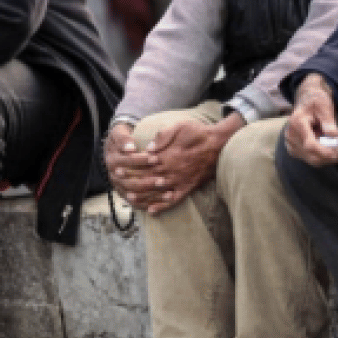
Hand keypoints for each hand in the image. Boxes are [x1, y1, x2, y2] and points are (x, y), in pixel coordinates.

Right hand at [105, 121, 168, 210]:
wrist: (116, 148)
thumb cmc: (122, 139)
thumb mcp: (119, 133)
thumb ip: (124, 138)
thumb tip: (130, 147)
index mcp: (112, 160)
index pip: (126, 162)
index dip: (140, 160)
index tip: (155, 158)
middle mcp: (114, 176)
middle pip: (130, 182)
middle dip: (147, 182)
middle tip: (162, 180)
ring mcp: (120, 187)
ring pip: (134, 195)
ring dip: (151, 196)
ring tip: (167, 194)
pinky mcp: (126, 194)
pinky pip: (137, 203)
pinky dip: (149, 204)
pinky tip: (162, 204)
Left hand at [112, 116, 242, 213]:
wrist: (219, 145)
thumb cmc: (199, 133)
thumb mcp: (181, 126)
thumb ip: (163, 136)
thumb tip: (149, 148)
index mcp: (167, 156)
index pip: (143, 163)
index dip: (129, 166)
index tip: (117, 168)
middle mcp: (171, 171)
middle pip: (146, 179)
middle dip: (131, 181)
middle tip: (117, 183)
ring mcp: (179, 181)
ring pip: (157, 192)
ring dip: (142, 196)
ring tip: (129, 197)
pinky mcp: (188, 188)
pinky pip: (173, 200)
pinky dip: (162, 206)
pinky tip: (152, 211)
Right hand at [284, 73, 337, 166]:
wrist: (306, 101)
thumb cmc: (316, 101)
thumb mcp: (324, 106)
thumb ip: (329, 122)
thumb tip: (334, 137)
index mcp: (296, 122)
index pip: (310, 144)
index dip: (326, 151)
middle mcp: (290, 135)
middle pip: (311, 155)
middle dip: (329, 157)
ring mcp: (291, 144)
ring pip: (311, 160)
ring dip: (327, 159)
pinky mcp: (294, 149)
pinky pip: (310, 159)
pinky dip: (322, 158)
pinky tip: (332, 152)